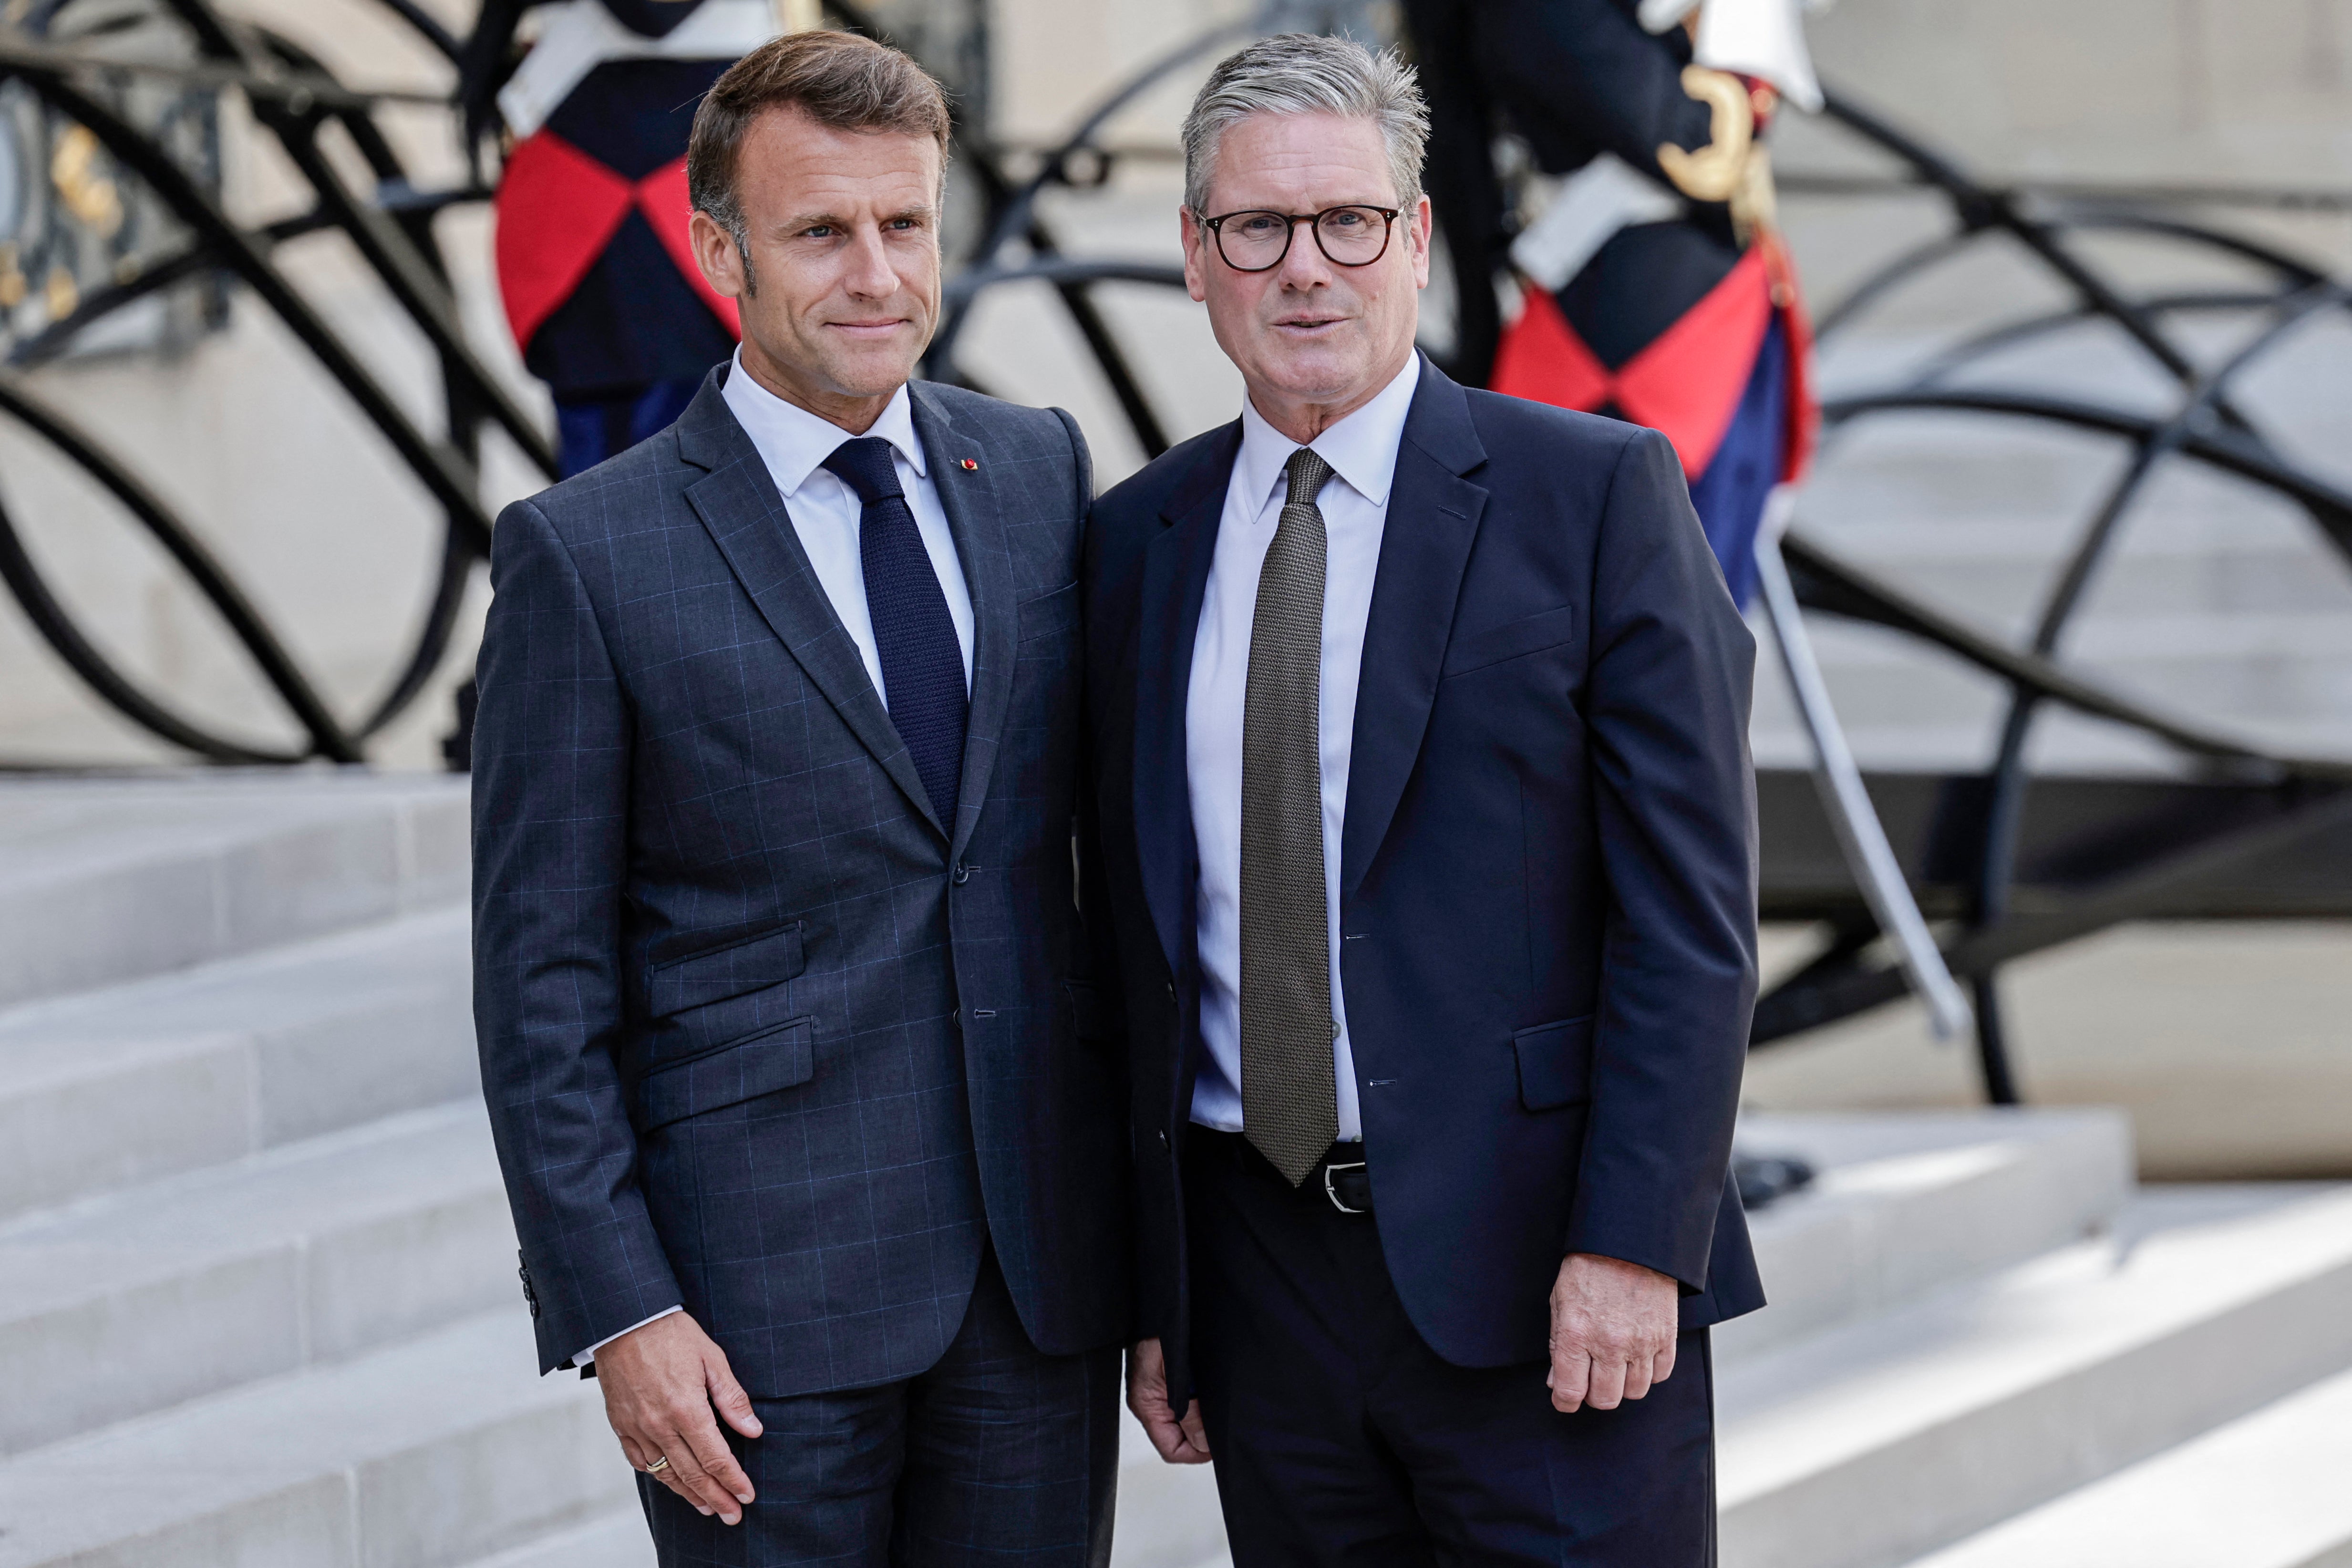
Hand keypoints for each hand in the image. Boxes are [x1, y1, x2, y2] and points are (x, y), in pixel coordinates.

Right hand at [596, 1312, 763, 1522]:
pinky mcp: (620, 1424)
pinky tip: (670, 1482)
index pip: (716, 1458)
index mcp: (687, 1409)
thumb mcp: (712, 1359)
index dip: (733, 1480)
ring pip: (665, 1473)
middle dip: (716, 1498)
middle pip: (692, 1474)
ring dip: (688, 1494)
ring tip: (707, 1508)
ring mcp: (637, 1427)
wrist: (624, 1320)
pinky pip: (639, 1460)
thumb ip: (732, 1399)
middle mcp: (660, 1425)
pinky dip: (657, 1475)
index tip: (747, 1495)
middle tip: (733, 1515)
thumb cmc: (672, 1335)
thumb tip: (754, 1431)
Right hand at [1127, 1338, 1211, 1463]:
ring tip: (1218, 1402)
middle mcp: (1151, 1403)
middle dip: (1203, 1435)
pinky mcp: (1169, 1380)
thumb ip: (1189, 1411)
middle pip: (1180, 1439)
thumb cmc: (1162, 1329)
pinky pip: (1189, 1402)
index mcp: (1147, 1405)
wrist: (1161, 1304)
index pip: (1172, 1449)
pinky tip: (1211, 1388)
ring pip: (1187, 1421)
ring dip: (1205, 1417)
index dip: (1198, 1452)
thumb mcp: (1177, 1374)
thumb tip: (1203, 1443)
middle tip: (1223, 1422)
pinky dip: (1203, 1401)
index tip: (1219, 1443)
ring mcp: (1160, 1392)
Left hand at [1547, 1253, 1679, 1413]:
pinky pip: (1661, 1375)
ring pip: (1634, 1392)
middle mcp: (1609, 1343)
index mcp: (1577, 1333)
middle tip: (1590, 1379)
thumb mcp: (1560, 1301)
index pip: (1570, 1391)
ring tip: (1615, 1364)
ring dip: (1622, 1384)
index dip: (1565, 1401)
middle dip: (1594, 1394)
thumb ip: (1558, 1345)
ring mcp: (1641, 1342)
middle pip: (1605, 1399)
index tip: (1565, 1399)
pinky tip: (1637, 1356)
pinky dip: (1649, 1372)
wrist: (1629, 1242)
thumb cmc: (1589, 1268)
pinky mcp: (1666, 1337)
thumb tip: (1557, 1382)